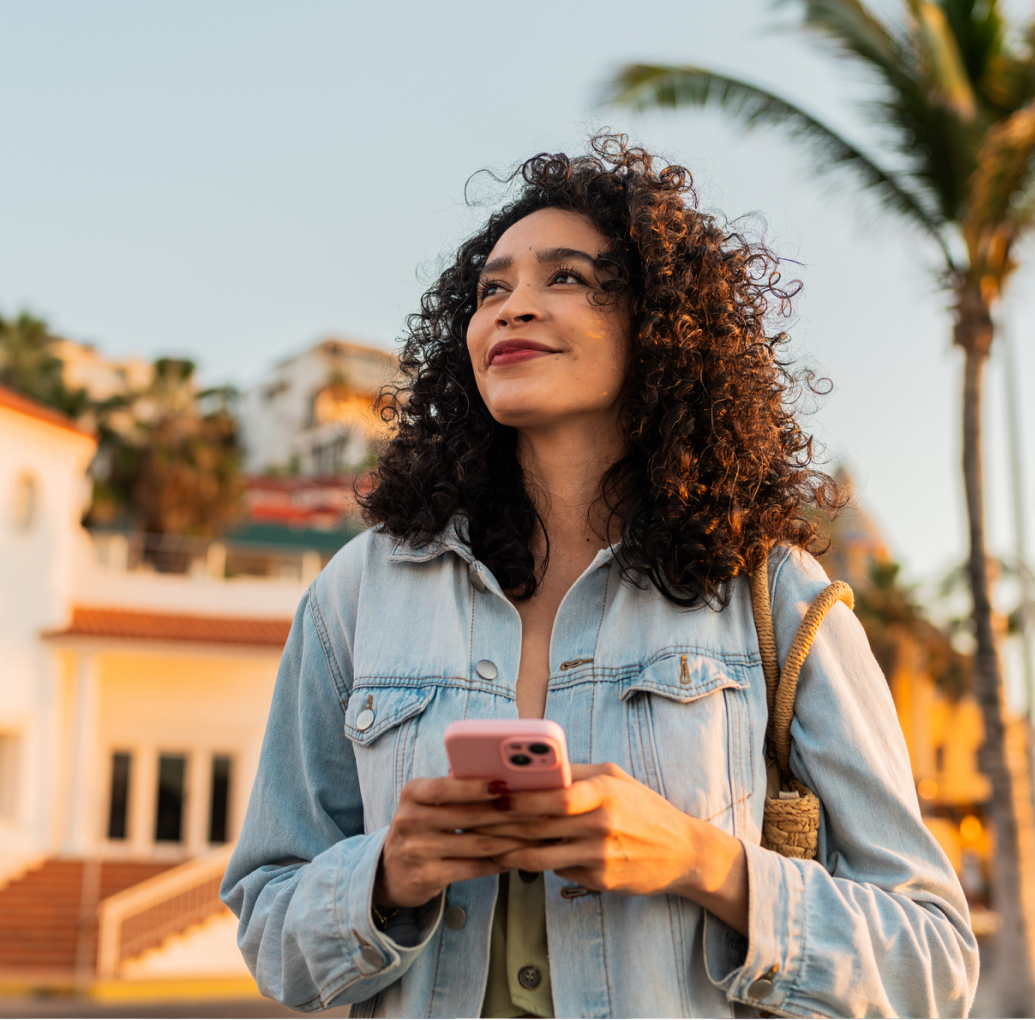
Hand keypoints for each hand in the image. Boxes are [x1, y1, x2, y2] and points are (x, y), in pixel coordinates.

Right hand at [375, 776, 543, 909]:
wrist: (389, 871)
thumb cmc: (421, 827)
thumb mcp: (427, 802)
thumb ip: (456, 788)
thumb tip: (502, 772)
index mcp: (413, 792)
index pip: (445, 786)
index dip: (477, 786)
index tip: (507, 783)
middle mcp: (411, 819)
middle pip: (468, 815)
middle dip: (509, 811)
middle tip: (541, 808)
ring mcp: (417, 850)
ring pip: (476, 843)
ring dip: (512, 838)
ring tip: (539, 832)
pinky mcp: (427, 877)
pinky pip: (473, 868)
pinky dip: (500, 861)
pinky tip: (519, 856)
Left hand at [474, 763, 748, 934]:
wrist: (682, 852)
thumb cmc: (643, 807)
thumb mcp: (615, 777)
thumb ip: (576, 772)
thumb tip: (532, 766)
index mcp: (604, 791)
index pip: (553, 796)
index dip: (518, 796)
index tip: (486, 791)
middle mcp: (601, 824)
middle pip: (539, 826)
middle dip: (499, 822)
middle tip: (467, 818)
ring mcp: (600, 856)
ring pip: (540, 854)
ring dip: (505, 849)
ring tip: (477, 841)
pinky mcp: (599, 881)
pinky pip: (556, 871)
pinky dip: (530, 864)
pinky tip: (507, 858)